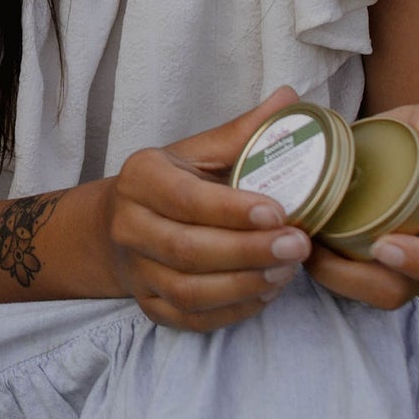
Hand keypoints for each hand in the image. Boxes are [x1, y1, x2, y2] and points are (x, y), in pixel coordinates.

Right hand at [102, 87, 318, 334]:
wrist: (120, 225)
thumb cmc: (172, 183)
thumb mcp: (199, 151)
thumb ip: (244, 132)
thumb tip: (292, 99)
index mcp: (141, 177)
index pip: (184, 199)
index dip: (232, 210)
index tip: (278, 212)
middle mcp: (129, 225)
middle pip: (188, 249)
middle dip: (248, 252)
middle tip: (298, 246)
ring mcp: (136, 270)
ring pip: (189, 291)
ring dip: (244, 284)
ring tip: (287, 271)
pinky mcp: (149, 306)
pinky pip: (192, 319)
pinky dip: (234, 311)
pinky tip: (266, 292)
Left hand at [307, 101, 418, 312]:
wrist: (377, 160)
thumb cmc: (403, 146)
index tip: (385, 245)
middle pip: (398, 292)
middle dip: (357, 279)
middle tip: (318, 247)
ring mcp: (389, 276)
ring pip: (362, 295)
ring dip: (329, 277)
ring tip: (300, 242)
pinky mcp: (357, 277)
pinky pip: (339, 287)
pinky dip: (315, 270)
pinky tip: (291, 243)